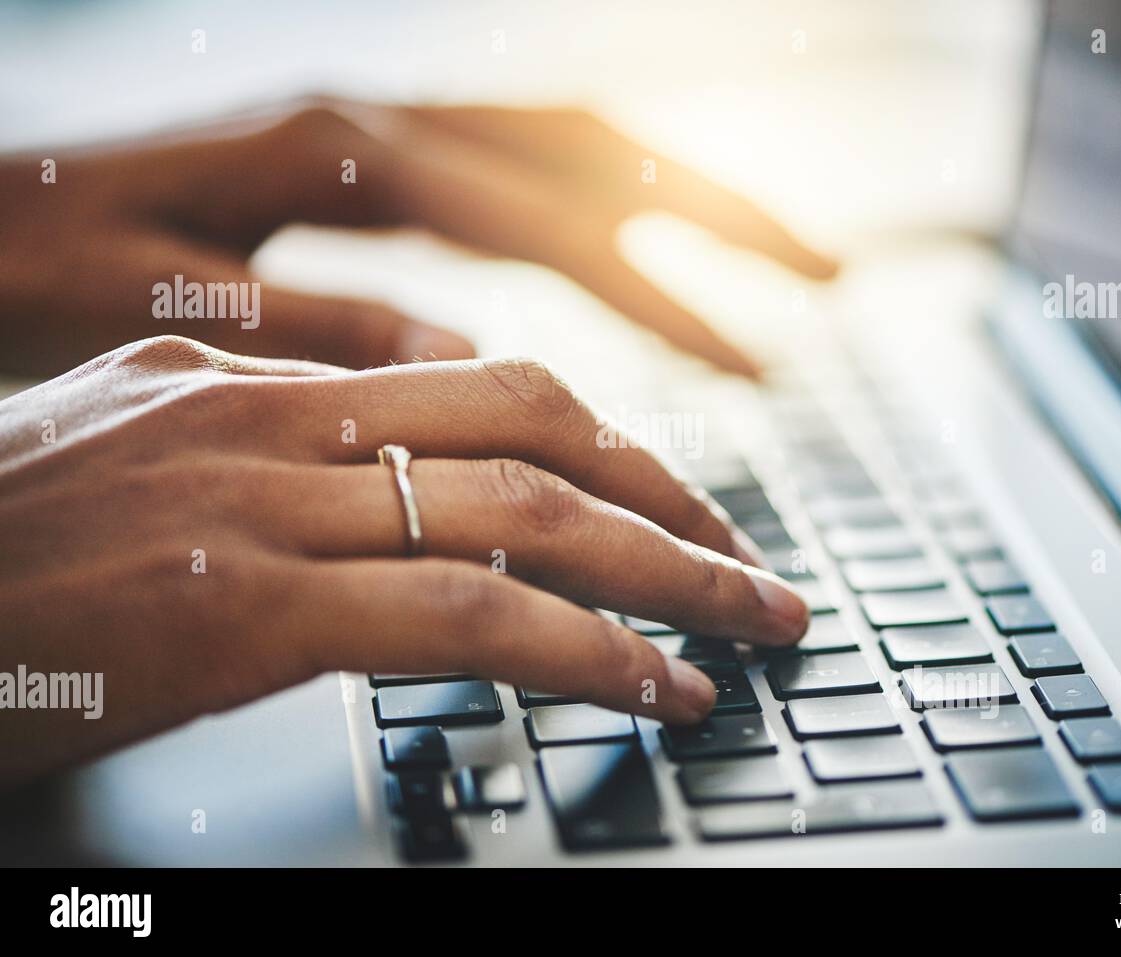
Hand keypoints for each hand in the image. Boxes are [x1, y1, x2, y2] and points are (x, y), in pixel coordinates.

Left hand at [0, 99, 836, 377]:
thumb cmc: (25, 262)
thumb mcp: (150, 306)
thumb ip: (309, 321)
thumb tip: (463, 360)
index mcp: (340, 152)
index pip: (554, 226)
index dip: (670, 298)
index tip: (763, 363)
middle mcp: (378, 120)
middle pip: (595, 151)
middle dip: (723, 218)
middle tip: (830, 285)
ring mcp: (378, 128)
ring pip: (569, 146)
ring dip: (680, 200)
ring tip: (780, 265)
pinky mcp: (367, 158)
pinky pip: (514, 171)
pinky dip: (595, 212)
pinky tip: (634, 253)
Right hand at [0, 336, 808, 786]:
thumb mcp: (136, 475)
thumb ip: (268, 462)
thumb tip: (389, 488)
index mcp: (252, 382)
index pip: (489, 385)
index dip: (613, 445)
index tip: (681, 507)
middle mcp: (269, 419)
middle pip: (538, 424)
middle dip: (673, 497)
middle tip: (753, 567)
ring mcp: (257, 504)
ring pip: (526, 513)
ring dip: (668, 573)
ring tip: (751, 626)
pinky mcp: (238, 607)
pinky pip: (465, 615)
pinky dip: (585, 653)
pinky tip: (655, 691)